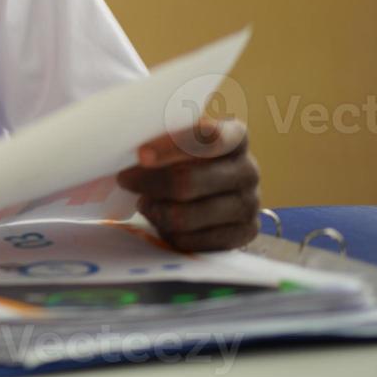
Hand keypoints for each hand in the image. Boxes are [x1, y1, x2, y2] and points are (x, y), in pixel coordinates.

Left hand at [115, 117, 259, 251]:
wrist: (217, 191)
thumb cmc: (189, 157)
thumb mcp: (180, 139)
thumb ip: (162, 136)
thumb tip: (126, 142)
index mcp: (236, 137)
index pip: (208, 138)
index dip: (171, 147)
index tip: (141, 155)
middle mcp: (249, 170)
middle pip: (187, 181)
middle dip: (149, 182)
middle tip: (126, 180)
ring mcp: (250, 205)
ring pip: (185, 216)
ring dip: (155, 210)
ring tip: (144, 202)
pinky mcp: (244, 234)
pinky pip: (192, 240)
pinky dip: (167, 232)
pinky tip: (161, 220)